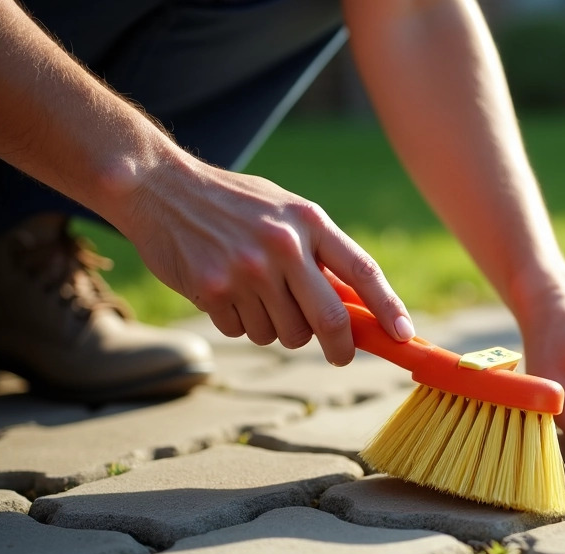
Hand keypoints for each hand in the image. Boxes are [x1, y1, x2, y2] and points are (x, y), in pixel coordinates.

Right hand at [116, 155, 414, 364]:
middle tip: (340, 355)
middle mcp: (283, 246)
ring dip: (276, 327)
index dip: (388, 308)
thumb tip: (357, 309)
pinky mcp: (214, 290)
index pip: (362, 271)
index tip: (404, 336)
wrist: (159, 186)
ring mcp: (248, 270)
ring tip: (255, 292)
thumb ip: (318, 253)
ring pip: (284, 333)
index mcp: (309, 221)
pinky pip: (243, 331)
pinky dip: (238, 321)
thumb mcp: (284, 212)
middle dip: (339, 347)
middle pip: (329, 320)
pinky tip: (224, 290)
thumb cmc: (233, 204)